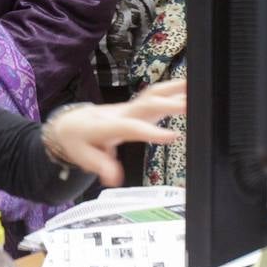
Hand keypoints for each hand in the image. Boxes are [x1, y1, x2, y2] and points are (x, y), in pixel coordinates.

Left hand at [42, 80, 185, 185]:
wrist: (70, 123)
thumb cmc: (78, 140)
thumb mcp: (83, 157)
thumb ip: (100, 166)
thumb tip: (114, 178)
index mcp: (106, 125)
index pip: (130, 127)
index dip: (150, 131)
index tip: (172, 136)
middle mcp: (121, 112)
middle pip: (146, 104)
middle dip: (169, 103)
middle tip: (191, 106)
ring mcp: (129, 107)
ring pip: (153, 94)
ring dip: (174, 89)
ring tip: (196, 87)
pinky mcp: (136, 106)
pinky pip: (155, 95)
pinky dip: (172, 90)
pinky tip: (189, 88)